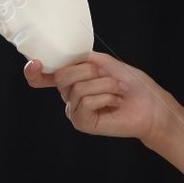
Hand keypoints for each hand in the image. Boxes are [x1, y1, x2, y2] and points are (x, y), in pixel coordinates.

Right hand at [22, 51, 167, 140]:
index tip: (36, 63)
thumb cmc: (131, 84)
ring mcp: (74, 110)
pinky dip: (105, 97)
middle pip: (61, 75)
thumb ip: (83, 60)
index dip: (34, 71)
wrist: (150, 104)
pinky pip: (86, 102)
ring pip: (78, 88)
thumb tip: (66, 59)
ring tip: (118, 90)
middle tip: (108, 75)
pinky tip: (115, 102)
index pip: (43, 77)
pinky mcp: (82, 122)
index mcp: (72, 79)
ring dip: (105, 84)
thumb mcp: (106, 63)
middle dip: (89, 70)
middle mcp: (69, 95)